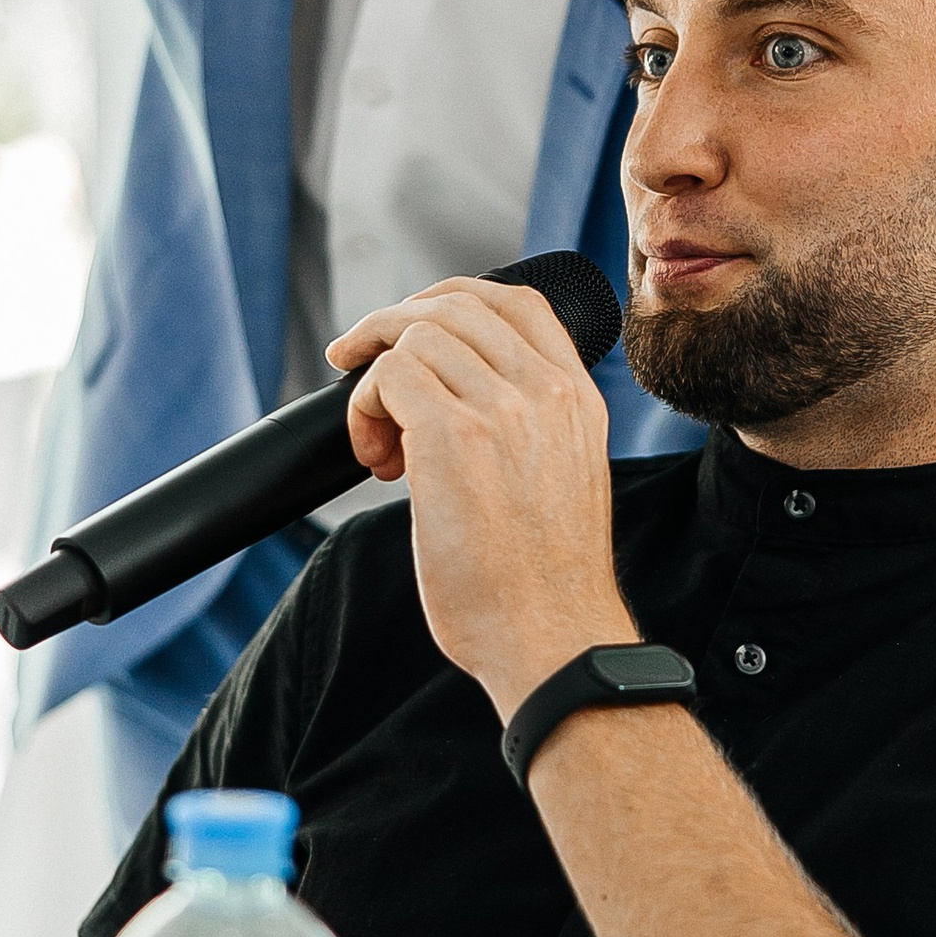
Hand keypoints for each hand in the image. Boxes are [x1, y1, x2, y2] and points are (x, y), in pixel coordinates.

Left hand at [325, 277, 633, 716]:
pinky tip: (377, 459)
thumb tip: (453, 395)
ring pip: (413, 338)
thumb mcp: (564, 476)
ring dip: (374, 383)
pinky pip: (388, 378)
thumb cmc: (544, 582)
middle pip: (452, 307)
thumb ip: (529, 424)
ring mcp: (502, 409)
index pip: (516, 302)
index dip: (448, 299)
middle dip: (390, 327)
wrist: (553, 638)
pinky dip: (364, 408)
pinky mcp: (454, 438)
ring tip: (380, 447)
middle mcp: (546, 391)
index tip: (409, 328)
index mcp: (578, 398)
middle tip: (357, 367)